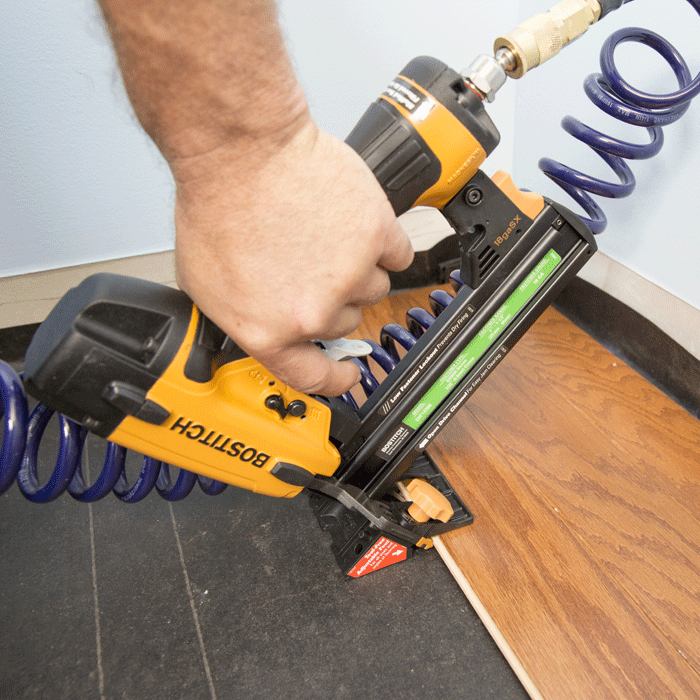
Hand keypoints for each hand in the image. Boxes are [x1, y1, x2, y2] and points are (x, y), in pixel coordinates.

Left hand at [172, 121, 413, 395]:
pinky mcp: (378, 235)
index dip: (336, 381)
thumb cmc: (217, 205)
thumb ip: (247, 318)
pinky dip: (382, 241)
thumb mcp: (208, 285)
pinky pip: (397, 253)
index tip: (348, 376)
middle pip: (345, 320)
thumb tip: (269, 328)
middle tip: (309, 261)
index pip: (315, 378)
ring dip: (356, 267)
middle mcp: (315, 312)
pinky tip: (354, 223)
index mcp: (271, 331)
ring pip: (373, 287)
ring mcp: (351, 276)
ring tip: (324, 234)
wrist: (240, 149)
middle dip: (331, 296)